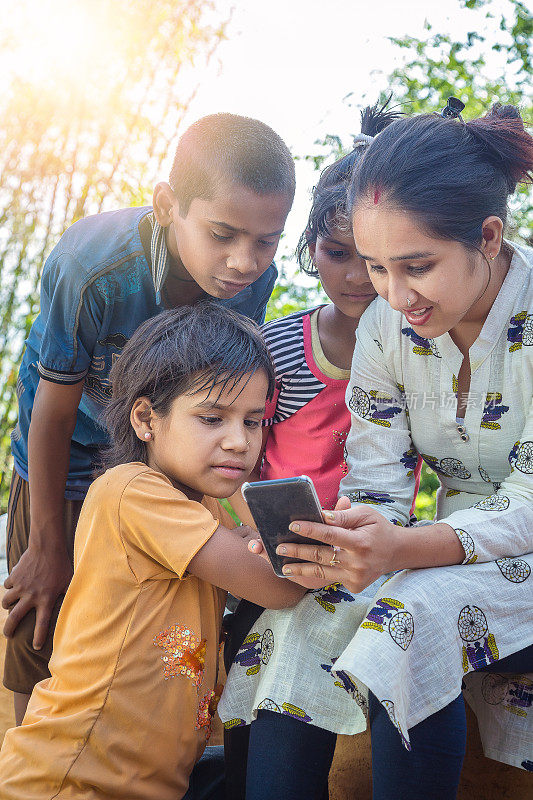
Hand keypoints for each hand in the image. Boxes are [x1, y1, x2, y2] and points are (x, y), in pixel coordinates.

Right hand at [2, 543, 72, 648]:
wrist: (47, 546)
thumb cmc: (62, 564)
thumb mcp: (69, 581)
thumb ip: (69, 595)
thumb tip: (78, 606)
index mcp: (46, 599)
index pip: (41, 624)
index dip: (38, 637)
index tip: (35, 647)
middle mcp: (31, 595)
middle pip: (15, 618)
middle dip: (9, 629)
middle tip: (8, 635)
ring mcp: (20, 586)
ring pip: (6, 602)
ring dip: (7, 605)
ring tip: (10, 607)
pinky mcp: (14, 576)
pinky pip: (7, 585)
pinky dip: (10, 586)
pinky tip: (14, 585)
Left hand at [272, 496, 400, 593]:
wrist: (396, 552)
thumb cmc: (378, 528)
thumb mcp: (366, 515)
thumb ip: (344, 515)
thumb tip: (322, 515)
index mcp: (360, 543)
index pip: (329, 535)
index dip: (310, 530)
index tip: (293, 525)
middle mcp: (357, 563)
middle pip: (321, 556)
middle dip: (298, 552)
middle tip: (279, 548)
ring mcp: (355, 577)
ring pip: (321, 573)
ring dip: (300, 569)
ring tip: (282, 566)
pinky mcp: (354, 586)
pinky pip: (329, 579)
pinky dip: (313, 576)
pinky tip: (298, 572)